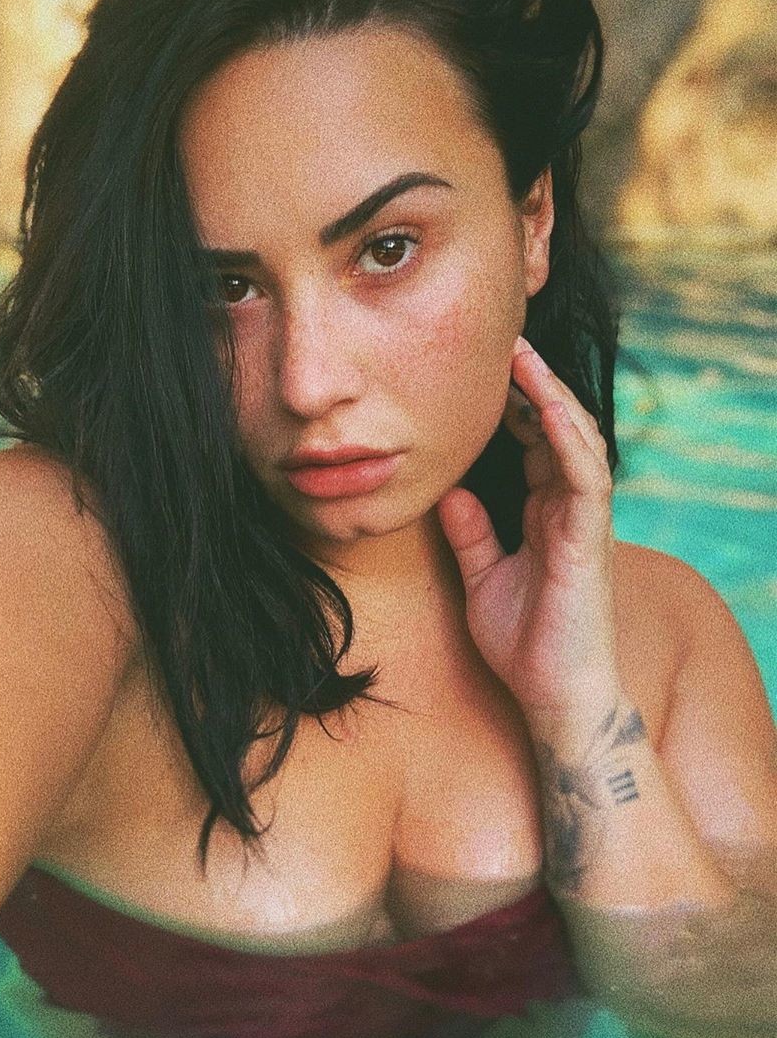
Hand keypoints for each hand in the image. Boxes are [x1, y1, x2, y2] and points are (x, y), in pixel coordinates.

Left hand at [435, 334, 619, 720]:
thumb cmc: (522, 643)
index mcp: (541, 513)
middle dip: (530, 385)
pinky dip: (568, 437)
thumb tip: (447, 492)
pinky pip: (584, 475)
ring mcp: (582, 520)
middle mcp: (566, 508)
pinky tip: (548, 406)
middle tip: (500, 341)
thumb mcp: (480, 578)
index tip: (478, 370)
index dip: (510, 405)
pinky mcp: (589, 538)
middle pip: (553, 430)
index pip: (531, 443)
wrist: (552, 696)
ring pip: (574, 441)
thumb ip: (469, 533)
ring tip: (522, 355)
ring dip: (550, 396)